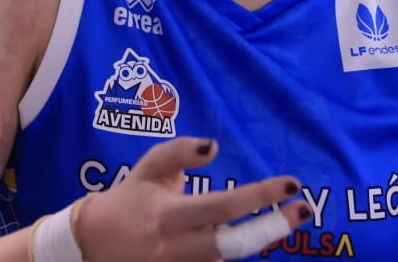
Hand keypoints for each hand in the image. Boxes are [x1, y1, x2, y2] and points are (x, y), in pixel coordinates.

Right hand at [72, 136, 309, 260]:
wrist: (94, 243)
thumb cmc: (130, 198)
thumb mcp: (149, 167)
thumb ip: (180, 152)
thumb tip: (214, 146)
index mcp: (171, 215)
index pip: (224, 205)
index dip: (261, 196)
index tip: (291, 183)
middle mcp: (179, 247)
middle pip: (236, 244)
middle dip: (274, 228)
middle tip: (303, 210)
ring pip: (229, 258)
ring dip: (256, 239)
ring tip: (278, 220)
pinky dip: (232, 251)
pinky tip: (247, 235)